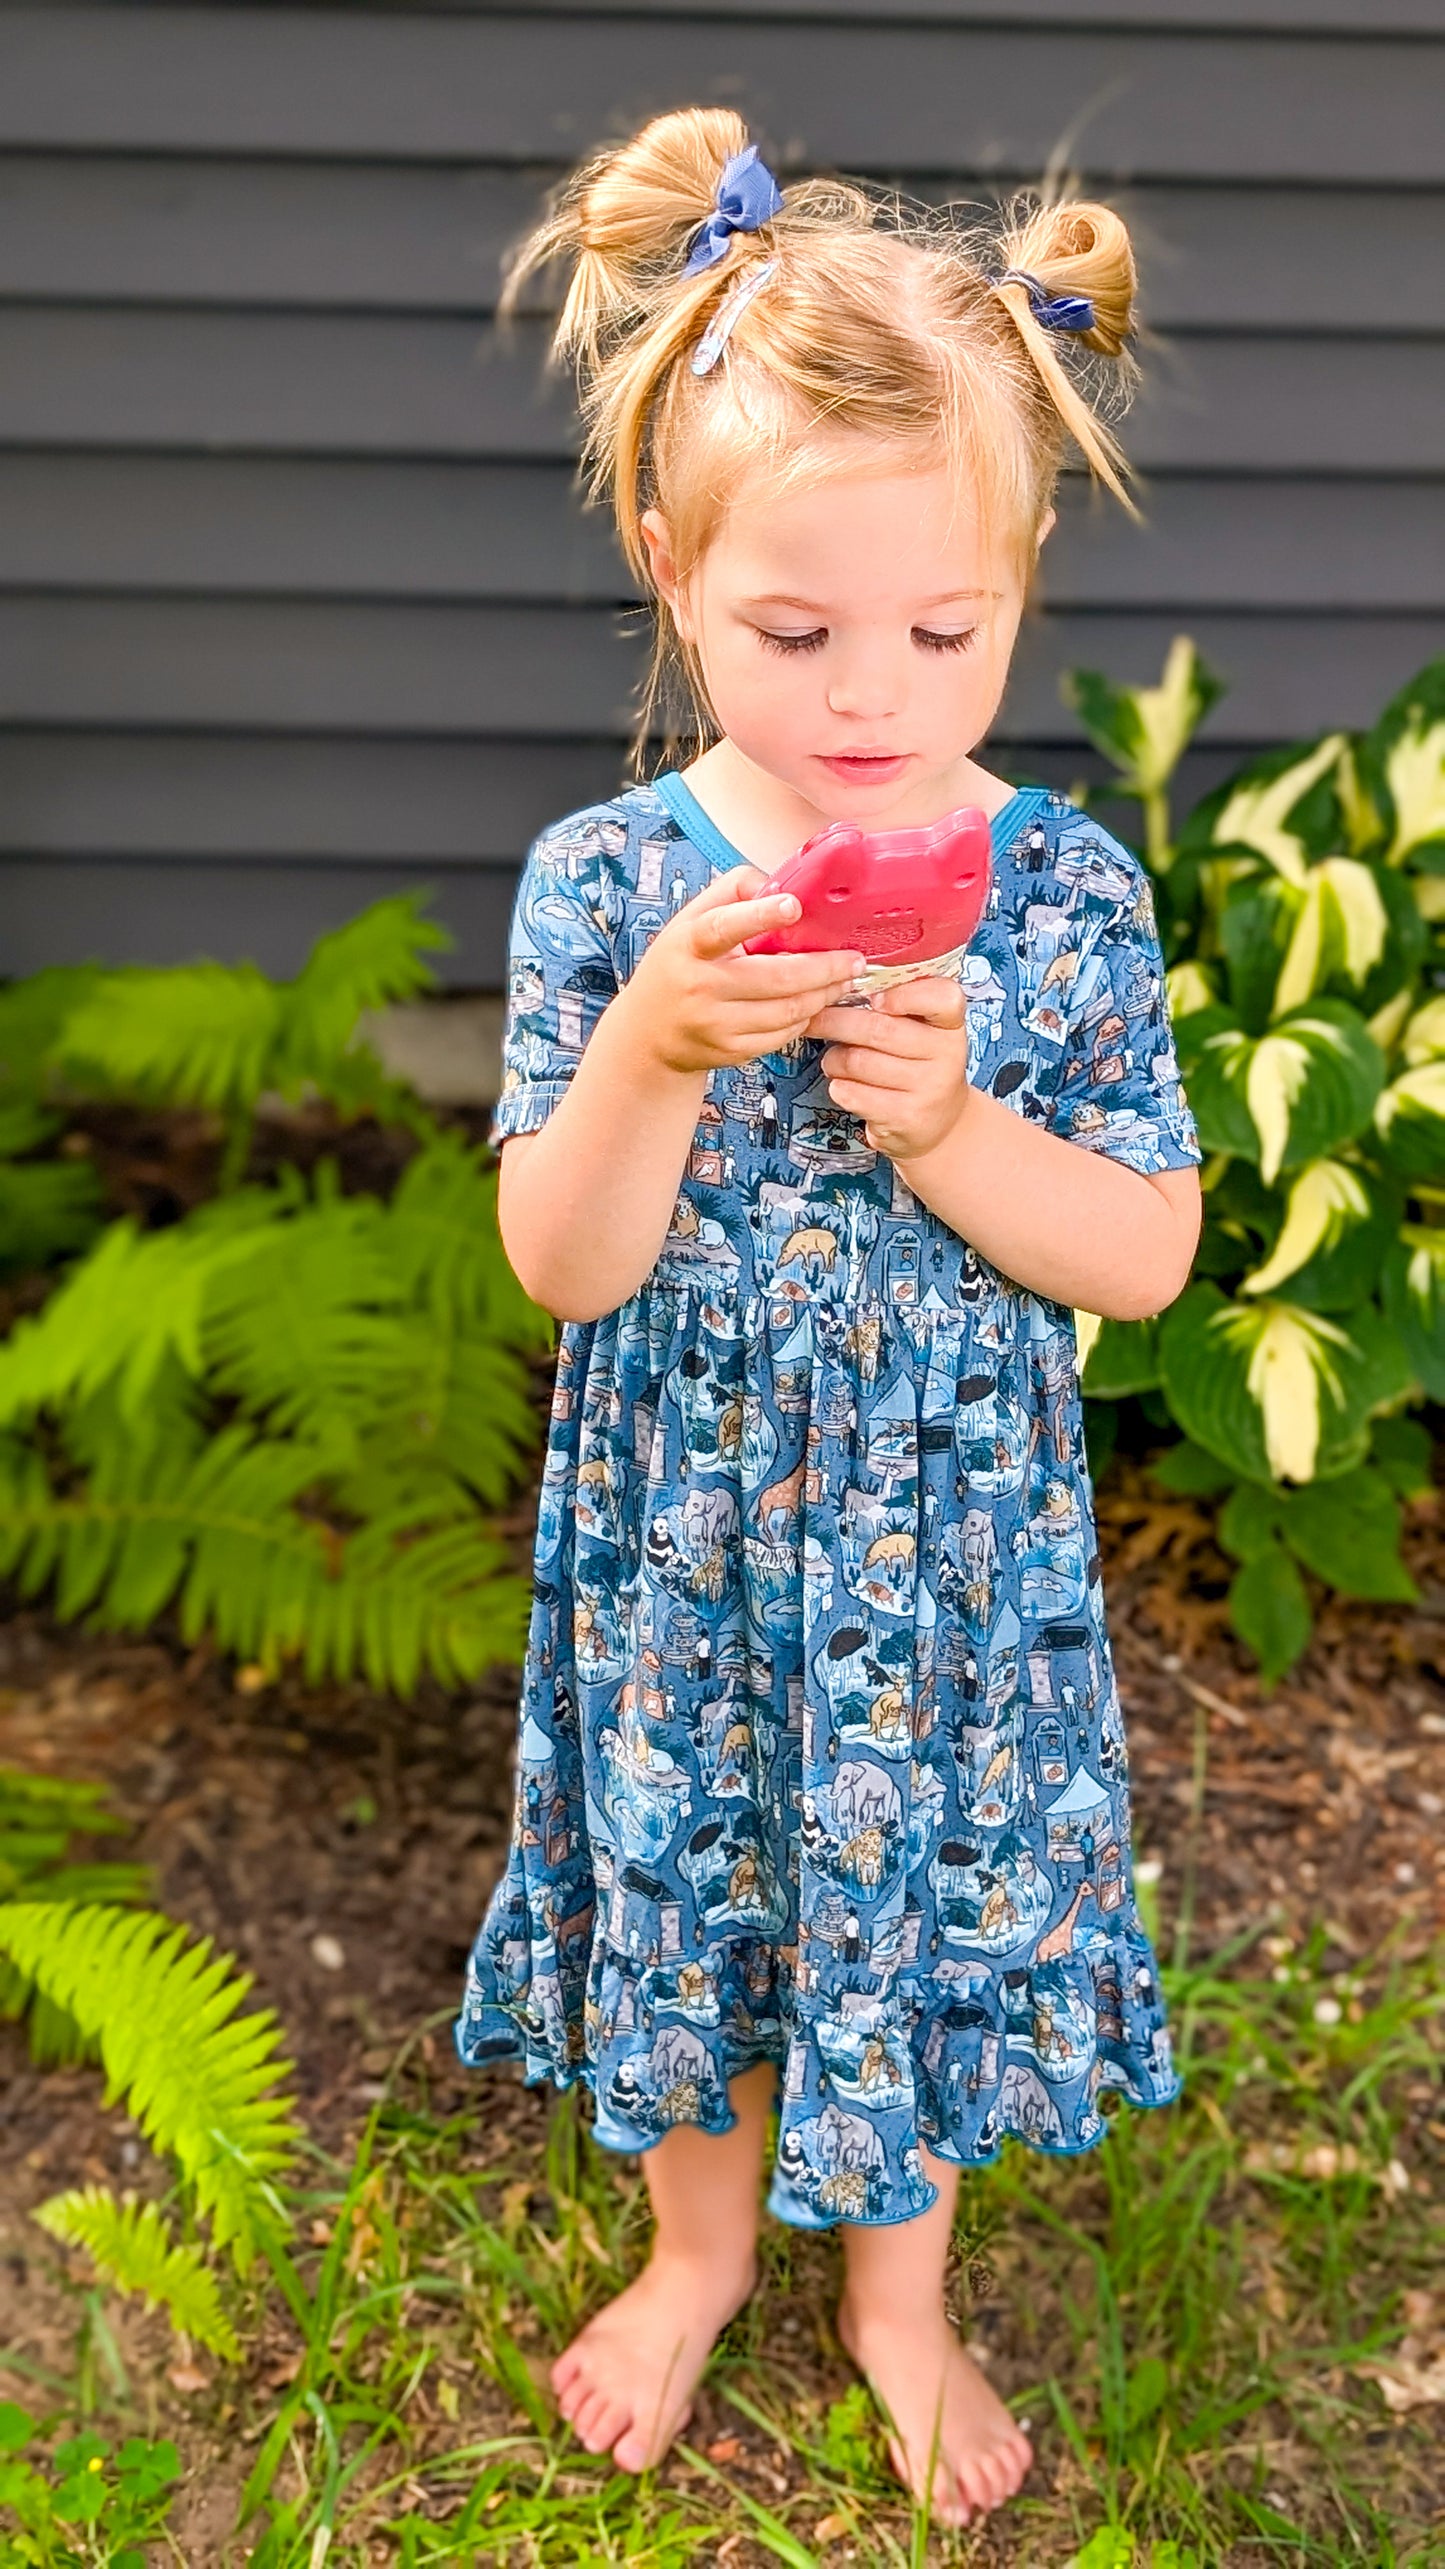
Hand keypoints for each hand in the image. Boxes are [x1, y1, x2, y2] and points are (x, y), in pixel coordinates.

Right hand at [624, 866, 865, 1076]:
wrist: (648, 1034)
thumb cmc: (679, 966)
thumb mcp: (690, 920)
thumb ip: (732, 892)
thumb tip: (777, 883)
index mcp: (688, 945)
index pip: (723, 927)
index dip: (759, 915)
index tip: (793, 906)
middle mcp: (700, 986)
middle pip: (776, 978)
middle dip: (824, 968)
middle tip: (854, 959)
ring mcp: (715, 1023)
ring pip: (788, 1009)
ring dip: (824, 994)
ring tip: (844, 979)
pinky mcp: (730, 1051)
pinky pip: (783, 1034)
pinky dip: (806, 1017)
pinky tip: (815, 1003)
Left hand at [807, 974, 970, 1159]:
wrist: (941, 1123)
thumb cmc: (919, 1066)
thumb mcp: (925, 1032)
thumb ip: (898, 1004)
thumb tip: (840, 984)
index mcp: (950, 1025)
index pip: (942, 998)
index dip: (904, 995)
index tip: (875, 999)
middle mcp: (947, 1055)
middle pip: (879, 1029)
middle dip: (836, 1022)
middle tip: (816, 1020)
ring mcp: (928, 1088)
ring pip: (858, 1061)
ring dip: (834, 1059)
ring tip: (834, 1060)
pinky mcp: (906, 1117)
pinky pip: (853, 1093)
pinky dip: (838, 1086)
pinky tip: (845, 1084)